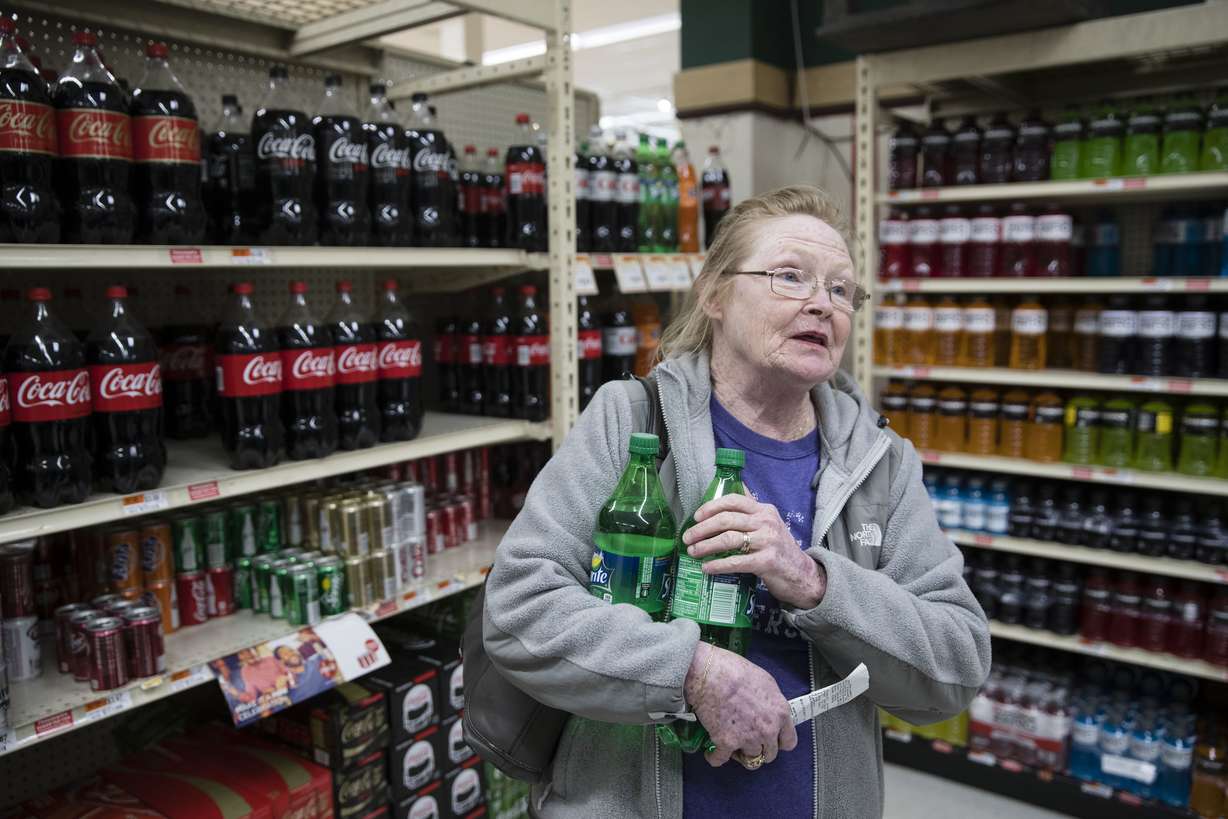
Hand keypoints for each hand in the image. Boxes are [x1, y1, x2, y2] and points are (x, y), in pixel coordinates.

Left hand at [682, 494, 827, 609]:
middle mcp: (766, 522)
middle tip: (687, 537)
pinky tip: (707, 567)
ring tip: (692, 551)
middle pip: (726, 519)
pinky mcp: (767, 561)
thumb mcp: (768, 523)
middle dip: (702, 528)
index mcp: (764, 510)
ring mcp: (768, 541)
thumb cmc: (779, 548)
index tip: (696, 516)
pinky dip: (718, 564)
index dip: (711, 507)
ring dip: (705, 545)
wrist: (802, 574)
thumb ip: (751, 508)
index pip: (733, 500)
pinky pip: (736, 561)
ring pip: (728, 539)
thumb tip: (732, 486)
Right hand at [685, 643, 796, 767]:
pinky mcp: (726, 743)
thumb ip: (771, 703)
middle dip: (759, 748)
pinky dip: (715, 757)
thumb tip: (768, 712)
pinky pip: (721, 760)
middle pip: (769, 754)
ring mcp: (748, 738)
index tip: (770, 740)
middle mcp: (767, 730)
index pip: (789, 741)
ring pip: (749, 760)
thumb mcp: (765, 681)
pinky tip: (712, 752)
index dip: (778, 742)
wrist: (709, 672)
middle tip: (748, 740)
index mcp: (780, 713)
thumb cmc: (734, 669)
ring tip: (731, 745)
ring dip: (740, 754)